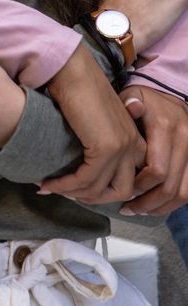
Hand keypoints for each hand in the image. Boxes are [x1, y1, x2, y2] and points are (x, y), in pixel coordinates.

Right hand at [38, 43, 145, 202]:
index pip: (127, 181)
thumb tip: (83, 170)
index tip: (75, 191)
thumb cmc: (77, 90)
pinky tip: (48, 183)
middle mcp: (134, 145)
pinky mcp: (106, 148)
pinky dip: (65, 185)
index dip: (102, 192)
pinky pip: (86, 180)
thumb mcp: (96, 122)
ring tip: (49, 187)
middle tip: (64, 193)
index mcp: (135, 139)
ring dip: (72, 193)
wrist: (71, 70)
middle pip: (119, 192)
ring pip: (99, 189)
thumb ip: (100, 144)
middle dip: (90, 198)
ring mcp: (122, 147)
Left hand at [118, 86, 187, 214]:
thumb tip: (133, 107)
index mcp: (167, 126)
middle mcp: (185, 141)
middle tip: (128, 207)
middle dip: (147, 201)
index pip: (157, 168)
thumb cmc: (148, 101)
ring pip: (182, 193)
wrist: (173, 101)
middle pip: (169, 185)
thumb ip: (130, 102)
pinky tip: (157, 206)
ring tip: (141, 210)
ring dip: (161, 207)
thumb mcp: (136, 94)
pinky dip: (173, 203)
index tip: (124, 188)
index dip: (140, 185)